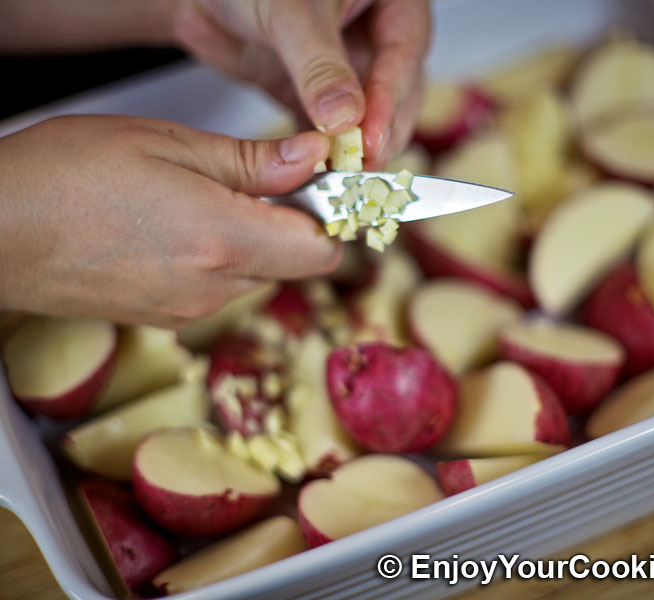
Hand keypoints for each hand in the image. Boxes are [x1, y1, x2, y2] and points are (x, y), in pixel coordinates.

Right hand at [0, 115, 341, 326]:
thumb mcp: (168, 145)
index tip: (318, 185)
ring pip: (255, 276)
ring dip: (250, 240)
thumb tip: (311, 159)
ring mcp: (188, 309)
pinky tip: (174, 228)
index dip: (329, 216)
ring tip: (201, 200)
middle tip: (256, 180)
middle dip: (289, 224)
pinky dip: (216, 260)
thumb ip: (251, 161)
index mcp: (224, 239)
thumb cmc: (65, 176)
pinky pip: (217, 290)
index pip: (322, 250)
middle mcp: (213, 287)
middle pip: (293, 264)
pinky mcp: (164, 317)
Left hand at [171, 0, 430, 168]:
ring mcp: (350, 71)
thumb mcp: (290, 12)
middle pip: (397, 96)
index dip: (390, 101)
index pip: (404, 56)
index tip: (370, 140)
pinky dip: (326, 156)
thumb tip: (346, 120)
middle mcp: (378, 38)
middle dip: (379, 134)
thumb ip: (319, 65)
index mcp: (391, 3)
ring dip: (356, 152)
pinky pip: (333, 134)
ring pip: (369, 120)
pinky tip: (314, 175)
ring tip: (339, 179)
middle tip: (359, 170)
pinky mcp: (320, 99)